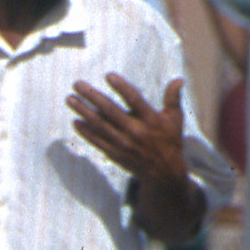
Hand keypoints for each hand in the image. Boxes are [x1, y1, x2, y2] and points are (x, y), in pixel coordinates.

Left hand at [66, 74, 188, 183]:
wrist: (163, 173)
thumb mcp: (175, 119)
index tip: (108, 76)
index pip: (134, 100)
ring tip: (70, 99)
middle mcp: (135, 131)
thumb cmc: (170, 141)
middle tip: (76, 84)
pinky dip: (85, 132)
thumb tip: (179, 80)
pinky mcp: (115, 153)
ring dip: (83, 111)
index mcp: (150, 120)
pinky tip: (75, 121)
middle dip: (92, 96)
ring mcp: (123, 143)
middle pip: (110, 111)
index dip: (121, 87)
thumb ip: (173, 98)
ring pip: (99, 125)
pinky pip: (97, 141)